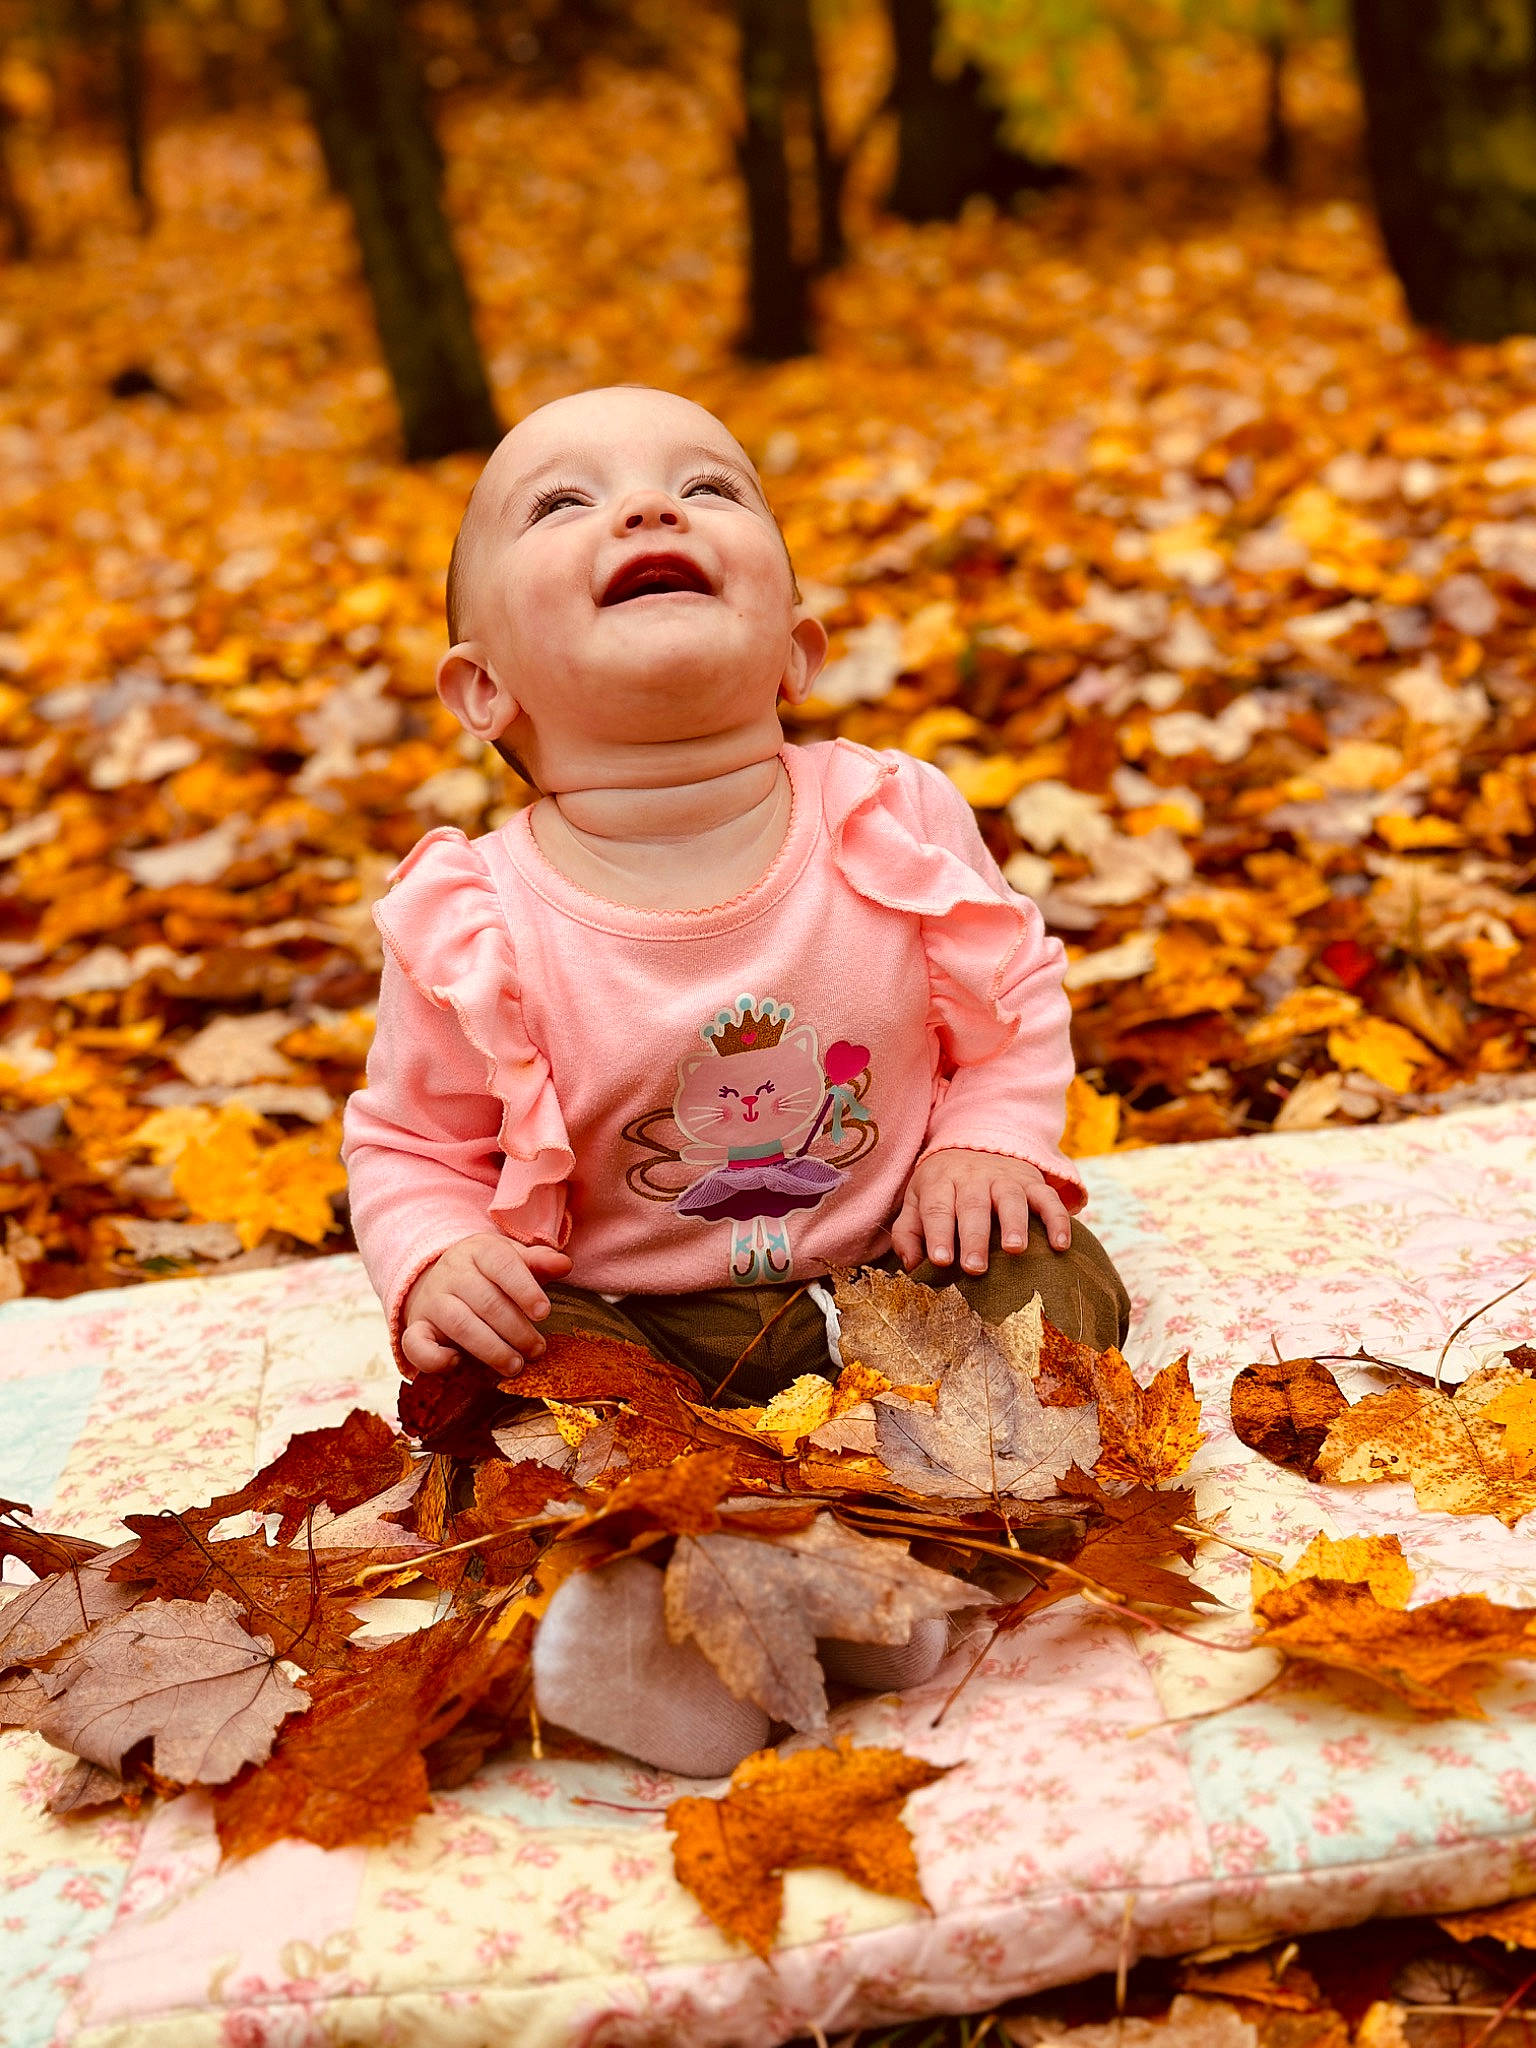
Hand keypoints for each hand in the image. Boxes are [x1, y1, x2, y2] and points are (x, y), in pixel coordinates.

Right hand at [401, 1233, 572, 1376]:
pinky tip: (458, 1363)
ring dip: (490, 1349)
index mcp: (479, 1251)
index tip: (545, 1313)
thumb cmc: (489, 1274)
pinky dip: (435, 1358)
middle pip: (486, 1301)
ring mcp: (432, 1301)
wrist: (439, 1279)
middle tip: (537, 1350)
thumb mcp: (512, 1261)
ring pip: (459, 1323)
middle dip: (516, 1329)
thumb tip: (565, 1264)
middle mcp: (452, 1273)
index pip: (503, 1265)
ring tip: (514, 1365)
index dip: (525, 1289)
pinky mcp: (416, 1327)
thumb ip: (538, 1263)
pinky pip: (416, 1344)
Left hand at [892, 1149, 1071, 1273]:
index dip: (938, 1233)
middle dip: (974, 1237)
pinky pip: (1048, 1199)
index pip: (937, 1208)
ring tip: (1015, 1250)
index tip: (941, 1260)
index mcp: (940, 1182)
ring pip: (1010, 1199)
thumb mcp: (918, 1200)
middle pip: (973, 1206)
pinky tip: (1060, 1244)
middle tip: (975, 1268)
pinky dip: (1057, 1220)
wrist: (977, 1144)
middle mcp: (973, 1178)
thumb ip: (908, 1233)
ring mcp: (1005, 1179)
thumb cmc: (944, 1187)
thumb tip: (911, 1266)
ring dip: (1014, 1224)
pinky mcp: (1033, 1183)